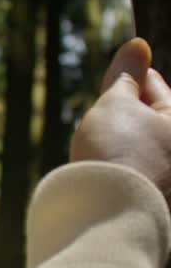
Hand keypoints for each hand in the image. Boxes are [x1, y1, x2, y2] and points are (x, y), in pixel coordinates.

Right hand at [70, 37, 170, 208]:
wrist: (110, 222)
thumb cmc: (117, 155)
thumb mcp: (116, 104)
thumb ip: (127, 75)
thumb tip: (138, 45)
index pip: (155, 84)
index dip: (126, 85)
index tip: (110, 94)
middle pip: (151, 120)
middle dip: (124, 121)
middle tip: (104, 133)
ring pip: (143, 150)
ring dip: (122, 149)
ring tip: (105, 161)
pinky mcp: (163, 206)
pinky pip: (140, 177)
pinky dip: (125, 175)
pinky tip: (110, 182)